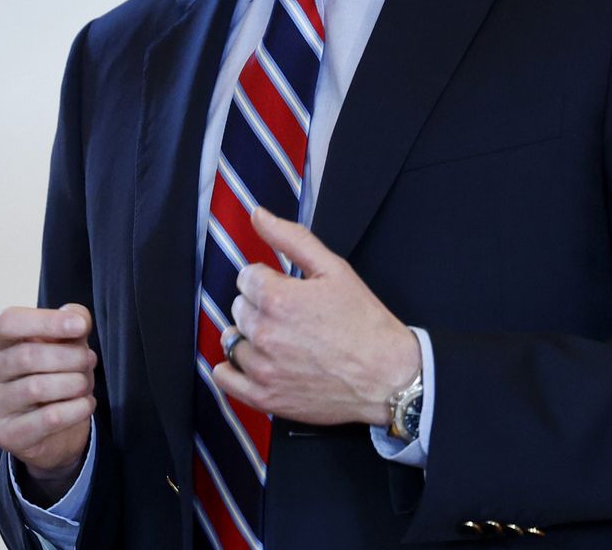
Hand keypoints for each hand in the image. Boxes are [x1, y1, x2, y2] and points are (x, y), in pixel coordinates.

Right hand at [0, 303, 97, 500]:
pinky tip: (85, 403)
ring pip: (37, 388)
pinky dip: (75, 409)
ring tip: (85, 383)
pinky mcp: (4, 435)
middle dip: (69, 356)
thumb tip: (77, 318)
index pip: (7, 322)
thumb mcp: (62, 340)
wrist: (50, 427)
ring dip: (74, 383)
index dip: (46, 321)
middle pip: (26, 355)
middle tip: (89, 359)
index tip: (80, 326)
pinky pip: (48, 418)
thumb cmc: (51, 371)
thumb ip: (71, 321)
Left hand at [212, 207, 419, 426]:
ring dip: (249, 336)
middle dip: (259, 306)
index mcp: (277, 298)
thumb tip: (258, 214)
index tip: (287, 290)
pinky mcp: (265, 397)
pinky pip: (224, 378)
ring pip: (232, 339)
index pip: (246, 277)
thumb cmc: (364, 322)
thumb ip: (291, 238)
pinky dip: (230, 369)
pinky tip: (251, 362)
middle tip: (291, 316)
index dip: (268, 280)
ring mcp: (262, 368)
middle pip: (238, 307)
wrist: (388, 377)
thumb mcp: (334, 269)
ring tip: (281, 340)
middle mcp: (264, 333)